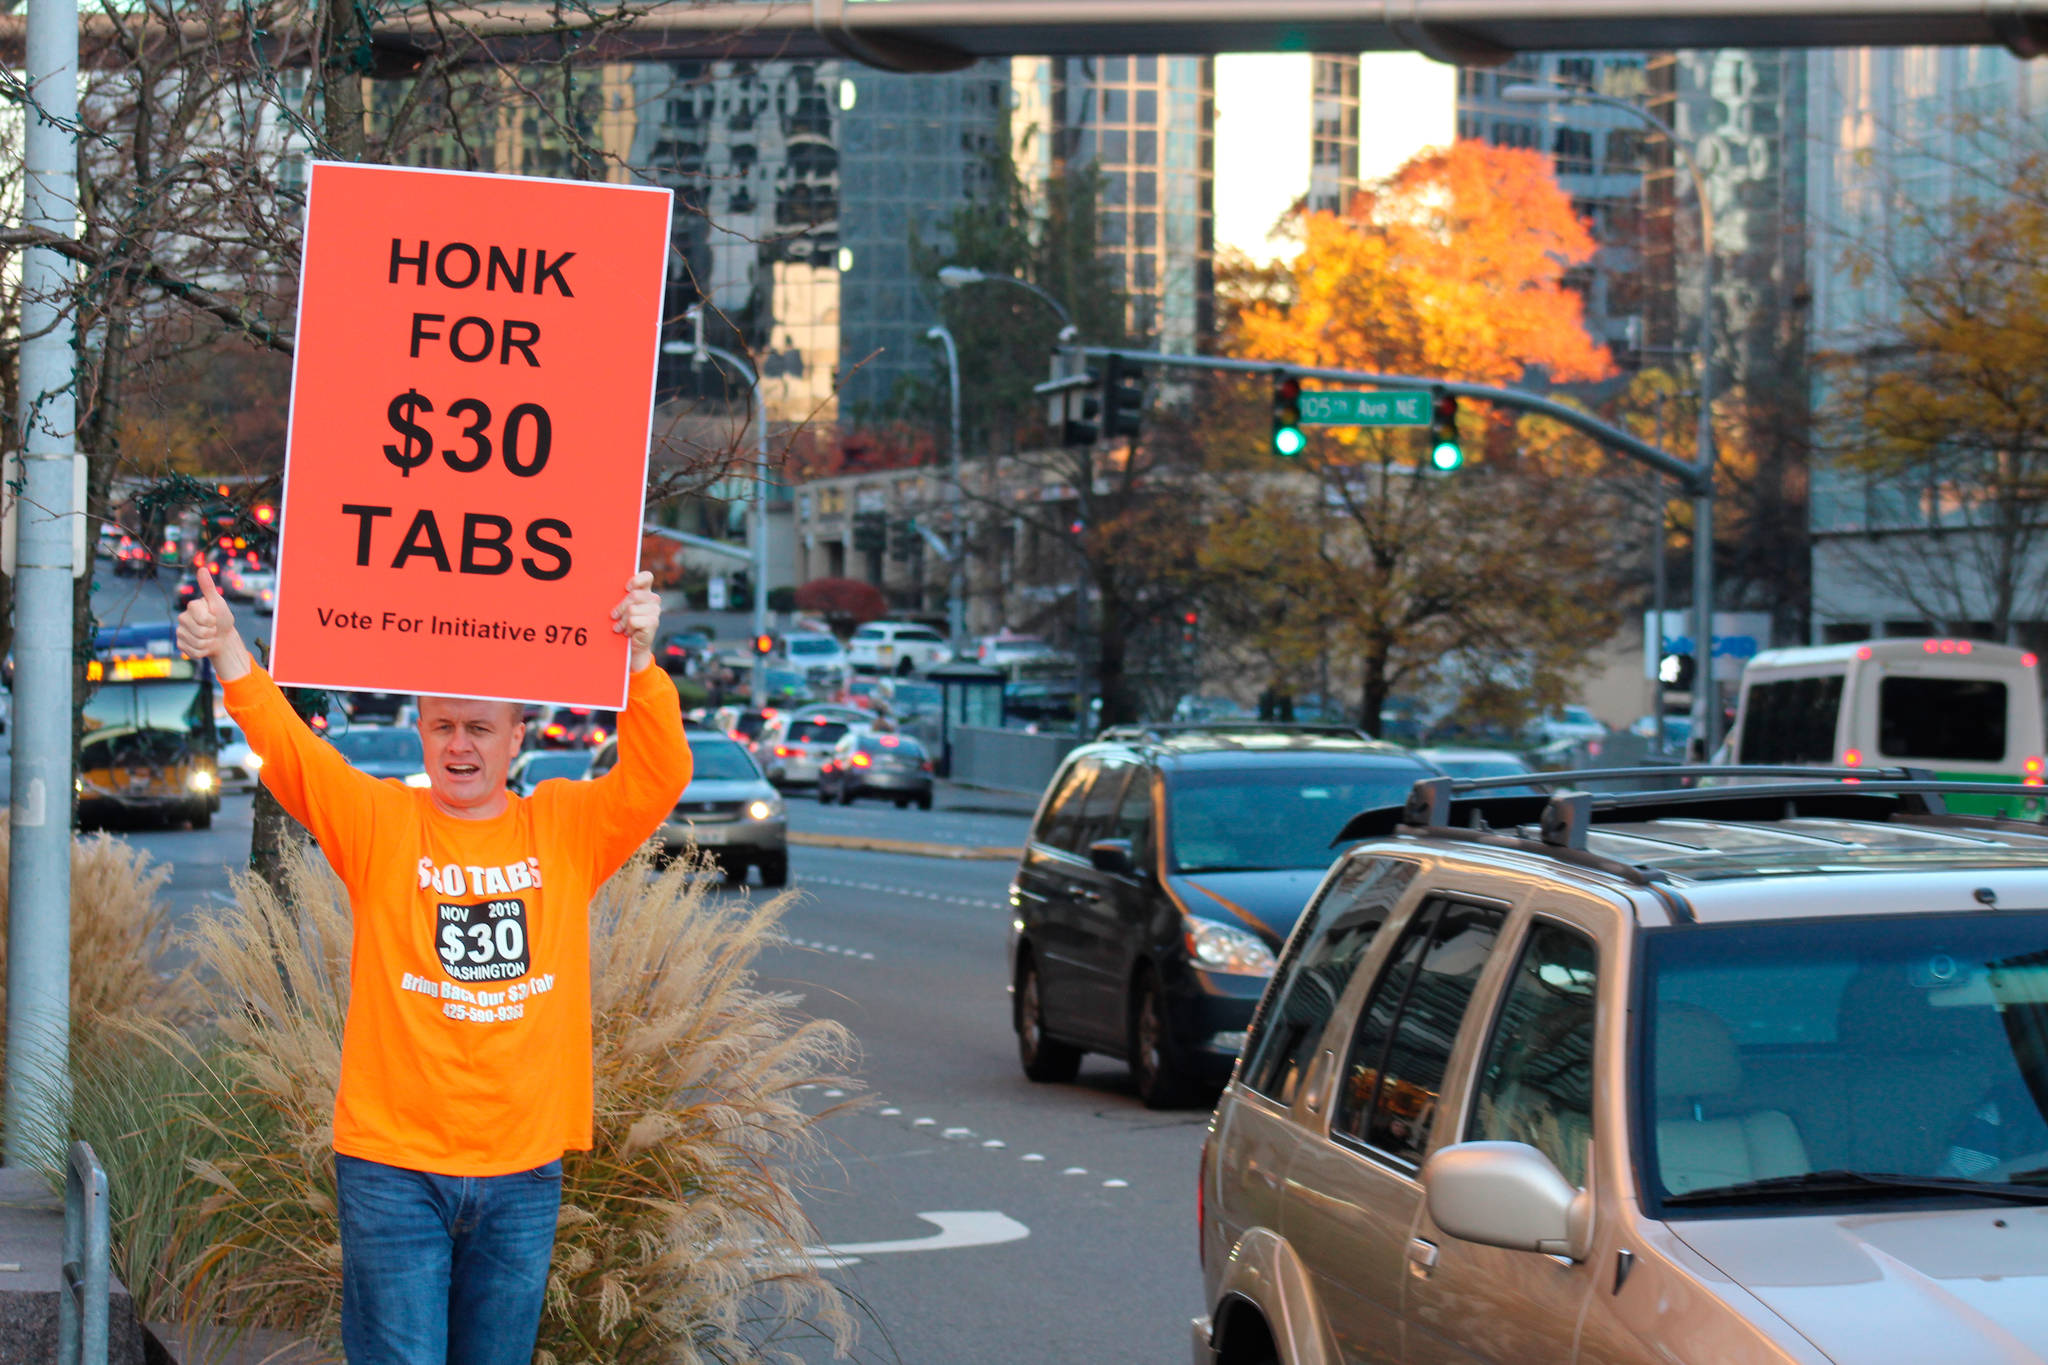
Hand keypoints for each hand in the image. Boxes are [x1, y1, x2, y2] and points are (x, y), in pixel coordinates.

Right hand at [176, 566, 252, 680]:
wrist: (223, 637)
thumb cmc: (222, 618)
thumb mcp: (218, 603)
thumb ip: (209, 587)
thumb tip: (202, 568)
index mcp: (191, 607)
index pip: (202, 618)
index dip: (213, 621)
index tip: (215, 618)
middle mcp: (182, 618)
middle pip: (199, 632)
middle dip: (211, 633)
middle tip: (213, 629)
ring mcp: (180, 632)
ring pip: (196, 643)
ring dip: (208, 643)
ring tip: (210, 637)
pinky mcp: (181, 645)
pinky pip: (193, 652)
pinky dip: (203, 651)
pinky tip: (204, 645)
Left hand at [611, 570, 659, 671]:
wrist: (631, 648)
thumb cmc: (623, 625)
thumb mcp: (621, 609)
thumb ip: (621, 597)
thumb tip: (606, 588)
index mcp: (645, 592)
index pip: (647, 577)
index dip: (637, 580)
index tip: (626, 587)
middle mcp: (653, 600)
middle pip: (634, 595)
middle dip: (620, 607)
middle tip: (615, 616)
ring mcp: (655, 611)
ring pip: (632, 609)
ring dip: (622, 620)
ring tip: (621, 627)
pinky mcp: (653, 623)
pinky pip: (633, 620)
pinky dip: (627, 628)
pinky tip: (628, 632)